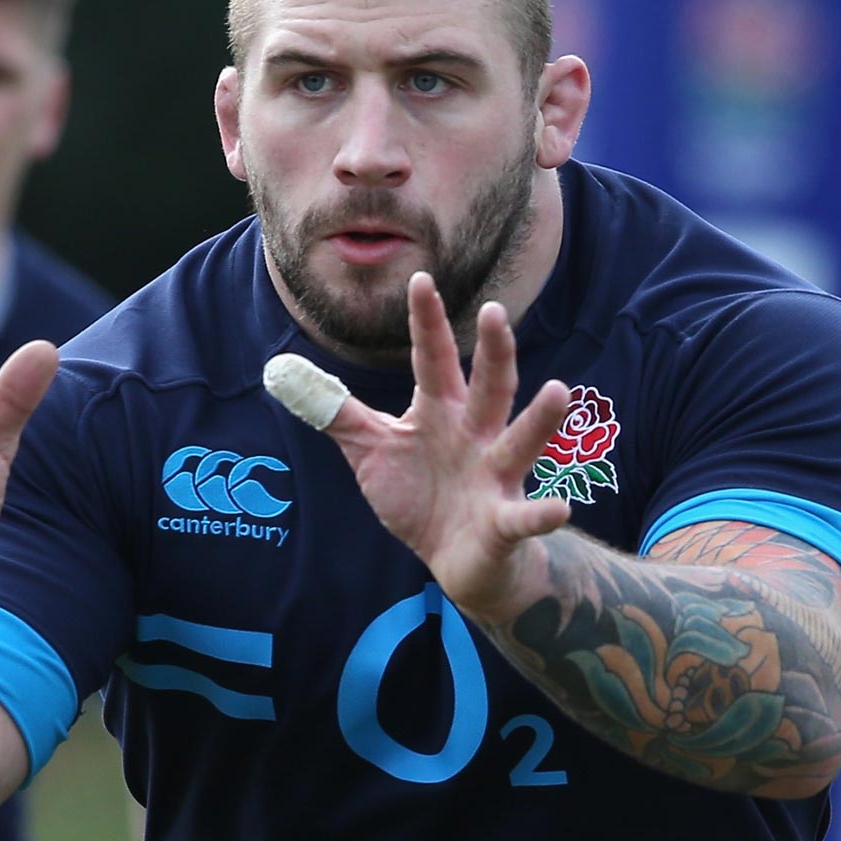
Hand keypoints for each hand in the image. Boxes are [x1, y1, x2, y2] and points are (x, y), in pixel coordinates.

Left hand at [305, 272, 573, 622]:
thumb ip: (337, 413)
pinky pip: (526, 517)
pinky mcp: (505, 522)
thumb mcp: (372, 451)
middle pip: (488, 387)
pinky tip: (558, 508)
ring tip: (558, 390)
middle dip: (493, 352)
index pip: (433, 360)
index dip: (427, 323)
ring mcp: (495, 477)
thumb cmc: (420, 497)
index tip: (421, 279)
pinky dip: (542, 514)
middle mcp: (475, 435)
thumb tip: (282, 373)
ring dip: (539, 420)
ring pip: (519, 442)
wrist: (460, 561)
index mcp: (441, 414)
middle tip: (494, 312)